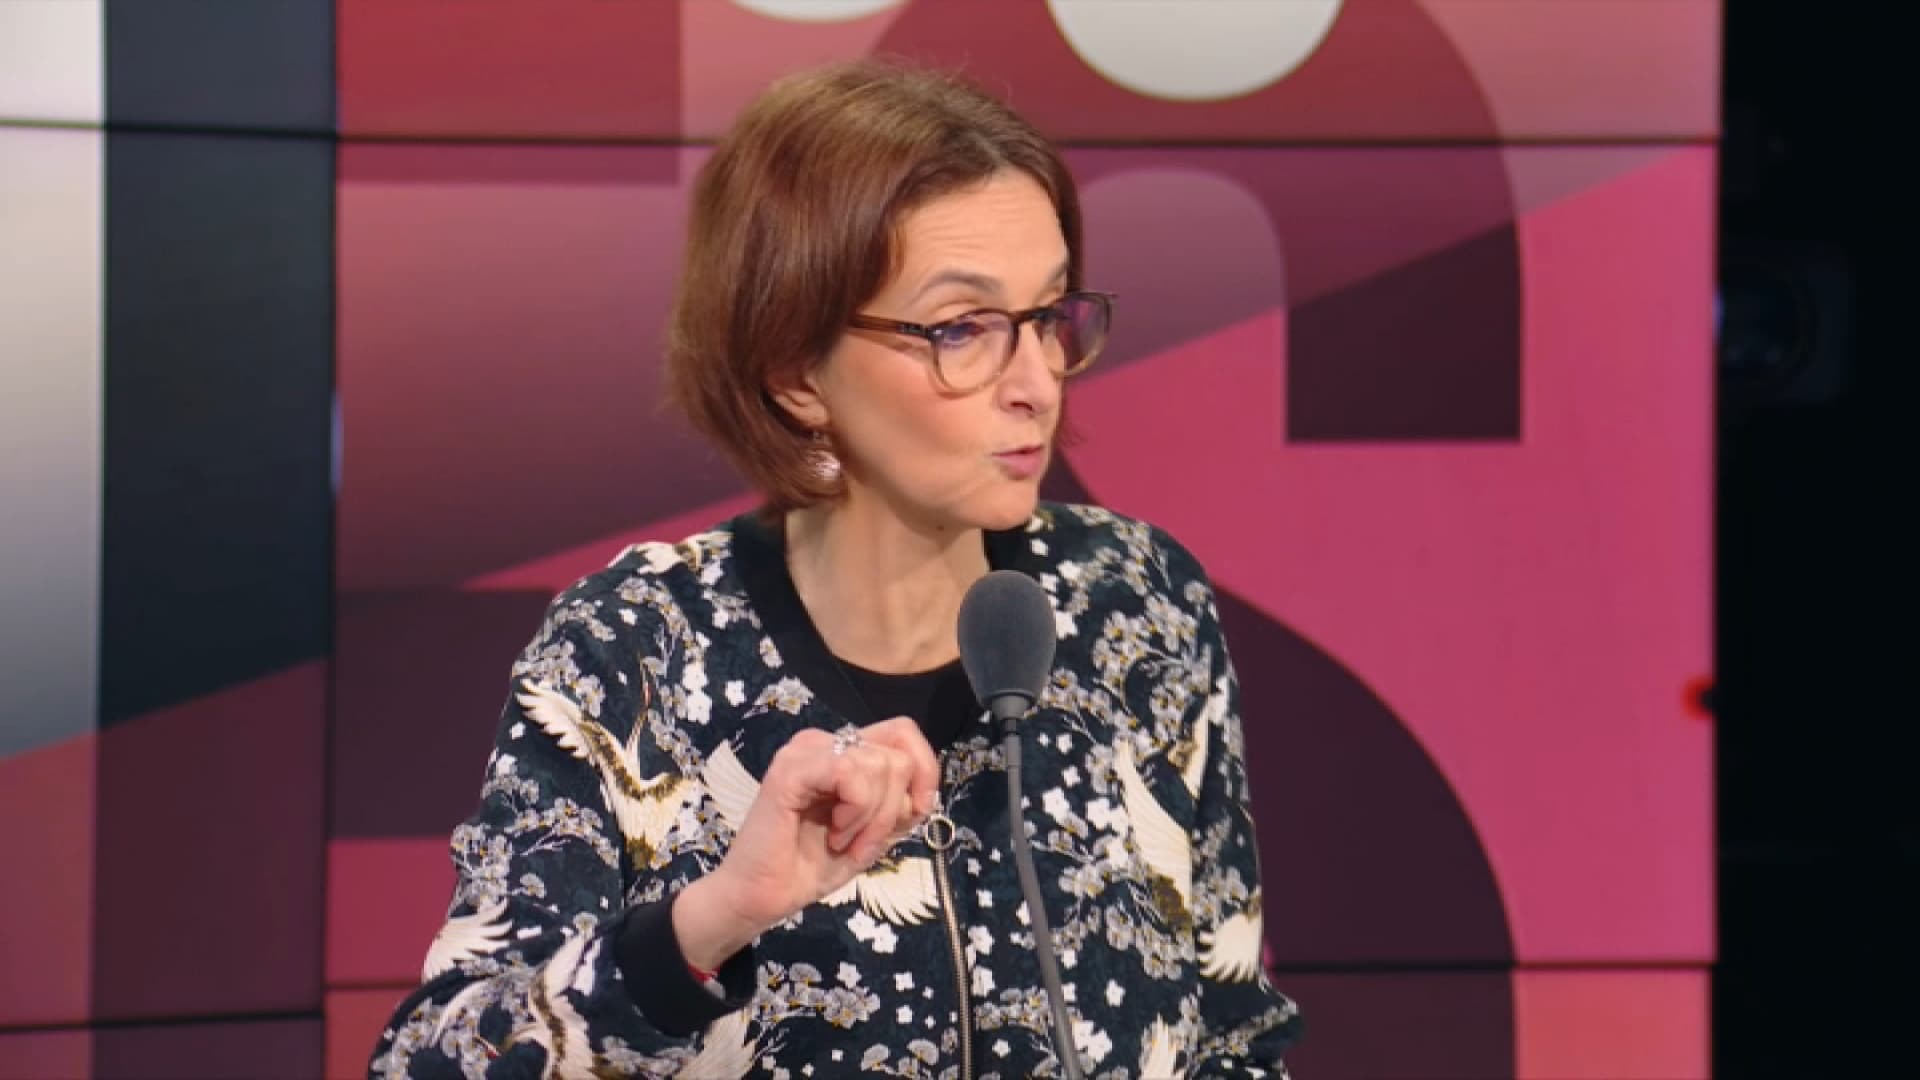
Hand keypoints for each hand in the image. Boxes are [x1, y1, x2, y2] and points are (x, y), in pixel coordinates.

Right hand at [674, 717, 938, 968]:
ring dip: (872, 818)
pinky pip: (851, 773)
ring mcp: (805, 751)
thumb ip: (901, 806)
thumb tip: (926, 791)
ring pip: (880, 764)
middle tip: (863, 843)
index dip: (924, 772)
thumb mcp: (874, 834)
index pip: (903, 733)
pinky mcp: (791, 769)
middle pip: (897, 754)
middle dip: (893, 810)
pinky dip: (856, 811)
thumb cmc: (812, 866)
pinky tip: (834, 833)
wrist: (763, 897)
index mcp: (843, 752)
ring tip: (843, 841)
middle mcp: (825, 743)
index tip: (912, 815)